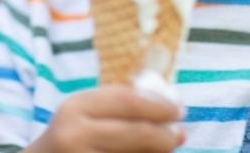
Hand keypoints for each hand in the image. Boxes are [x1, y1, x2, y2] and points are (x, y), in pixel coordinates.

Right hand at [30, 85, 183, 152]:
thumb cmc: (70, 135)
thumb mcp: (84, 110)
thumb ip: (118, 102)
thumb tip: (169, 106)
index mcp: (76, 107)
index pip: (128, 102)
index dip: (159, 105)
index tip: (178, 108)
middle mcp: (75, 135)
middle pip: (137, 133)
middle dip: (165, 134)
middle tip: (179, 133)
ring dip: (157, 152)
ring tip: (166, 147)